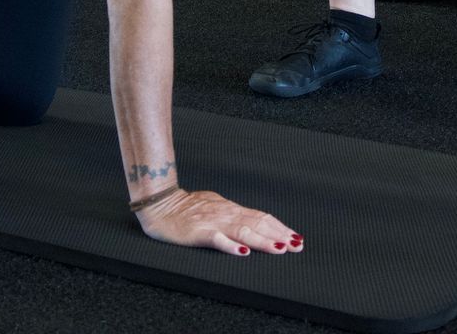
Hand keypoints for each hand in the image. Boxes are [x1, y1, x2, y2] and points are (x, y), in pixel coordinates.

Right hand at [135, 187, 303, 256]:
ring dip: (263, 240)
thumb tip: (253, 222)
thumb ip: (233, 215)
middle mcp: (226, 214)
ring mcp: (213, 222)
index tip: (296, 237)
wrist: (159, 204)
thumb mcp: (215, 207)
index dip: (280, 227)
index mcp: (231, 210)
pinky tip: (242, 252)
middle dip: (279, 235)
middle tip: (297, 245)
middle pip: (258, 223)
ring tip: (279, 248)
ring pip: (243, 231)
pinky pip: (217, 239)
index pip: (261, 217)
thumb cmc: (186, 207)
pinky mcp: (198, 232)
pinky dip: (231, 245)